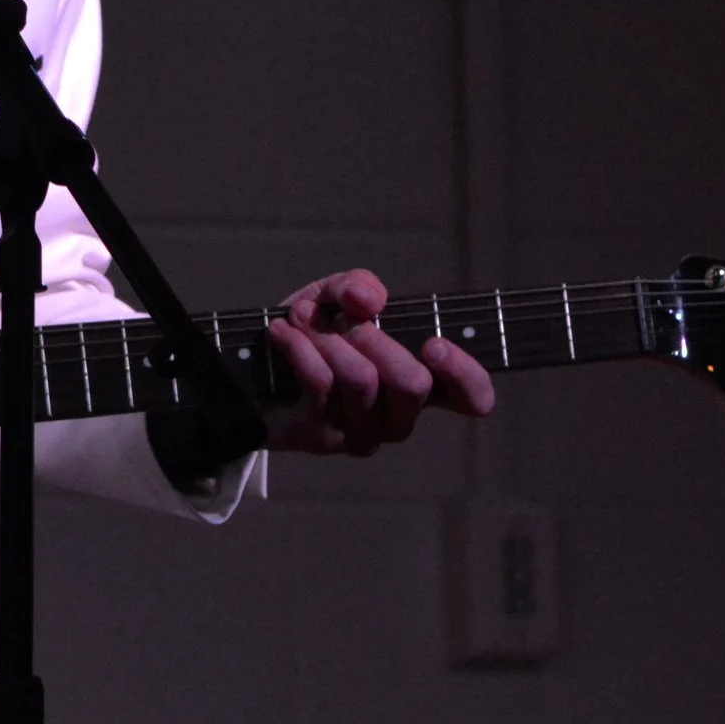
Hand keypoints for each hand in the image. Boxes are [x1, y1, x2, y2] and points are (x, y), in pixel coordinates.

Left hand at [265, 269, 495, 455]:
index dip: (466, 375)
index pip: (471, 398)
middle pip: (412, 385)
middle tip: (346, 318)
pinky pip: (320, 384)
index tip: (434, 343)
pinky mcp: (321, 437)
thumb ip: (357, 286)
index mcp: (420, 385)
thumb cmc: (313, 332)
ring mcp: (361, 433)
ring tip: (302, 317)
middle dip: (376, 338)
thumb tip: (367, 299)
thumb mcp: (336, 297)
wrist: (253, 368)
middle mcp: (397, 418)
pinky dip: (300, 346)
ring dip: (329, 339)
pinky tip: (283, 331)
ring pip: (362, 381)